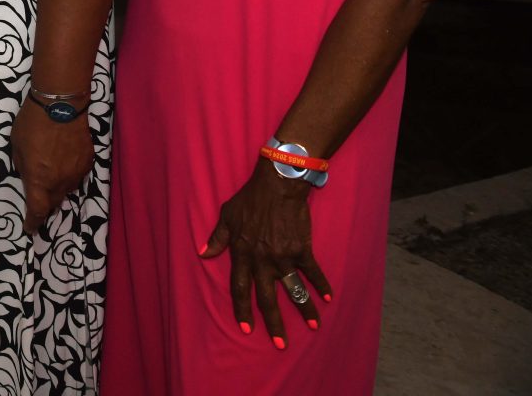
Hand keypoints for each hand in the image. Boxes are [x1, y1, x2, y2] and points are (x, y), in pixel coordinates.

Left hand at [10, 101, 93, 235]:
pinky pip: (76, 176)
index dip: (33, 222)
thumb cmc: (31, 123)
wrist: (61, 104)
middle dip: (45, 205)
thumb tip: (30, 178)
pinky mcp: (88, 162)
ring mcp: (76, 173)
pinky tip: (63, 163)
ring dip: (57, 189)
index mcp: (39, 180)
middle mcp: (60, 182)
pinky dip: (68, 175)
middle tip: (38, 200)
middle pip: (53, 203)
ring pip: (66, 190)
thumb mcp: (17, 146)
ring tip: (50, 175)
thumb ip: (24, 167)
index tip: (30, 228)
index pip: (37, 210)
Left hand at [200, 158, 331, 348]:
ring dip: (304, 310)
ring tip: (313, 327)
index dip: (242, 309)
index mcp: (241, 253)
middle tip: (280, 344)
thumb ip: (216, 238)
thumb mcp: (226, 216)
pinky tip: (329, 298)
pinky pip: (312, 272)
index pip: (239, 288)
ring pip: (293, 289)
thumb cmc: (249, 199)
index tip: (246, 328)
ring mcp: (283, 256)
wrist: (277, 185)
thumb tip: (202, 253)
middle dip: (273, 323)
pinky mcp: (301, 249)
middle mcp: (261, 259)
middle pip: (266, 297)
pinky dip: (321, 285)